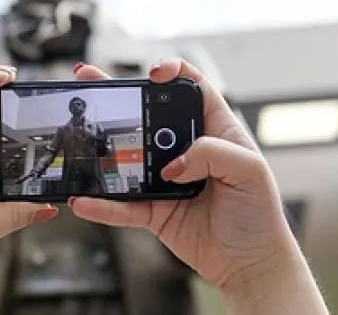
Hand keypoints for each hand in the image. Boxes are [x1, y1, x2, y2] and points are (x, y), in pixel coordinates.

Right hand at [72, 58, 327, 313]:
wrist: (249, 265)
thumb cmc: (259, 216)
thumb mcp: (250, 171)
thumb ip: (212, 154)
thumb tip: (172, 164)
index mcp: (215, 130)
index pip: (192, 87)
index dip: (173, 72)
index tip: (154, 73)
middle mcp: (186, 149)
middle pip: (147, 114)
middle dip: (119, 96)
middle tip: (92, 82)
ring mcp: (165, 179)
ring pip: (127, 157)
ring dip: (101, 148)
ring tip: (78, 136)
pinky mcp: (153, 210)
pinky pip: (122, 204)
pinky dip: (103, 203)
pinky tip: (84, 199)